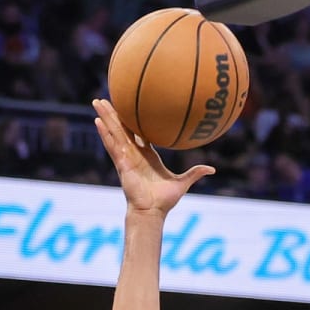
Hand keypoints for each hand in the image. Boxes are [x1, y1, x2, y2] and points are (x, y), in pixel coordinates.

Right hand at [92, 98, 214, 215]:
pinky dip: (104, 133)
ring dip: (106, 117)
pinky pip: (111, 145)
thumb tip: (212, 169)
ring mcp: (126, 157)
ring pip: (114, 132)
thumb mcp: (183, 182)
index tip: (132, 108)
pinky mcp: (121, 163)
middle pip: (123, 129)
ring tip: (97, 101)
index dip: (135, 121)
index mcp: (147, 156)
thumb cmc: (164, 200)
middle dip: (115, 114)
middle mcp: (134, 154)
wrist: (152, 211)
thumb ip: (195, 173)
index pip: (139, 134)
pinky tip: (97, 120)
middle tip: (107, 98)